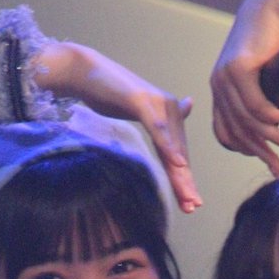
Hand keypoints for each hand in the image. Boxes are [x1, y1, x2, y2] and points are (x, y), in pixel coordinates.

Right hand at [36, 41, 201, 213]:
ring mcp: (156, 103)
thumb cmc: (110, 94)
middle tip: (193, 206)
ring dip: (180, 172)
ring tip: (187, 195)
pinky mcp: (141, 100)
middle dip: (185, 182)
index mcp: (168, 114)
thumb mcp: (140, 110)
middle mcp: (168, 107)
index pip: (178, 154)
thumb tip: (188, 106)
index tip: (191, 203)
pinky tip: (177, 163)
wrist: (85, 72)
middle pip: (178, 153)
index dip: (185, 179)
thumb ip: (160, 120)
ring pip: (171, 145)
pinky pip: (157, 128)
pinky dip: (167, 146)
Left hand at [211, 0, 278, 176]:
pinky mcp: (237, 68)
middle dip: (261, 154)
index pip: (225, 132)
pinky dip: (271, 117)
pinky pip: (253, 104)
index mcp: (223, 90)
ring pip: (247, 122)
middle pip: (237, 133)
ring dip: (272, 139)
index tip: (267, 160)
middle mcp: (219, 85)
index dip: (245, 150)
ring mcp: (225, 77)